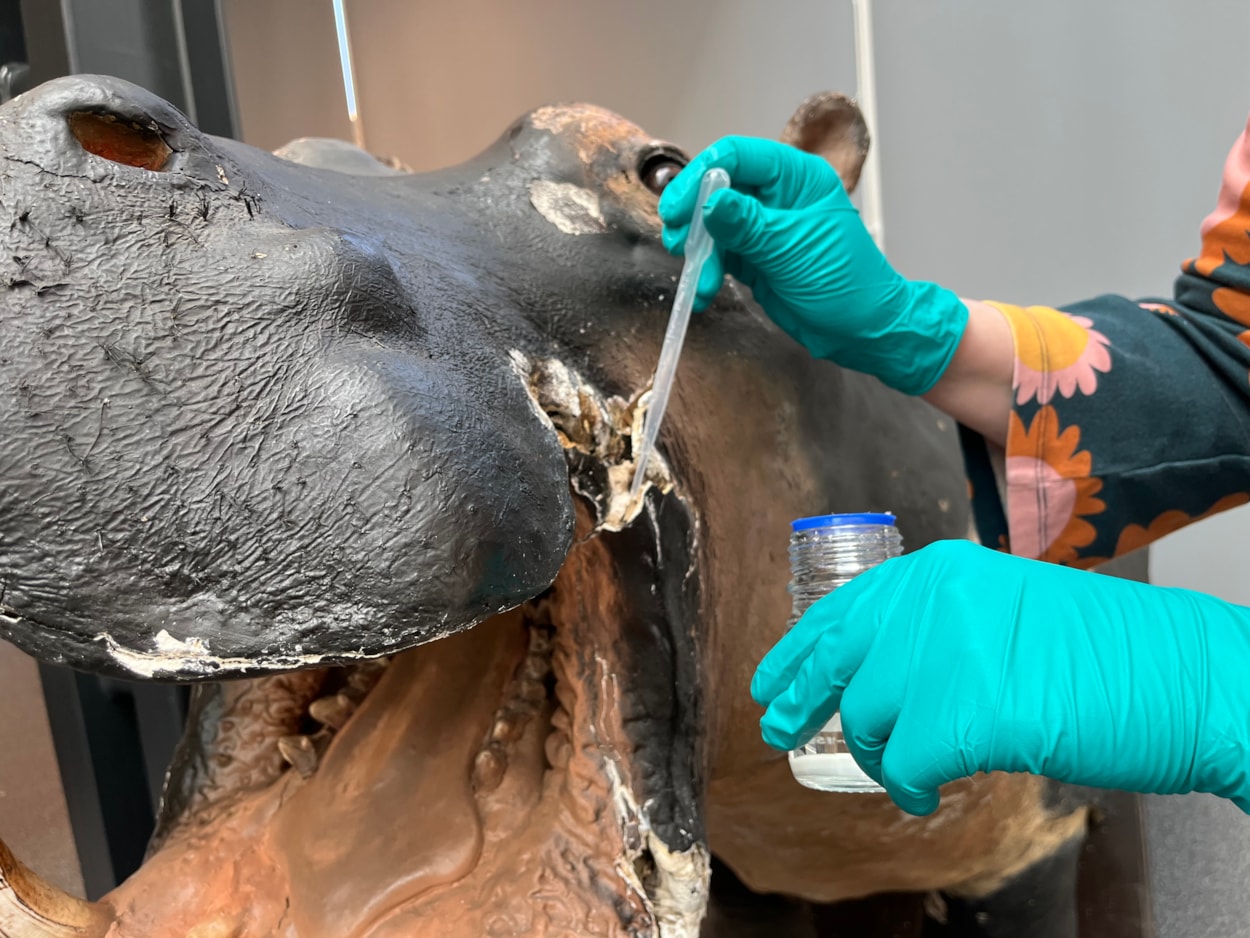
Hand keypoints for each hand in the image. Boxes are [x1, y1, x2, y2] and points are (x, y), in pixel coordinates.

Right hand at [658, 136, 968, 395]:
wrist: (861, 329)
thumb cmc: (846, 282)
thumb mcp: (793, 250)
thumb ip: (748, 225)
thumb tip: (710, 202)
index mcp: (796, 177)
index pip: (738, 156)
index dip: (702, 176)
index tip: (677, 207)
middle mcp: (776, 196)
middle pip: (717, 188)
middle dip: (693, 216)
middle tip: (677, 241)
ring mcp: (762, 227)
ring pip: (712, 224)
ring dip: (698, 250)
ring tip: (698, 277)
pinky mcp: (753, 257)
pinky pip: (718, 254)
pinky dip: (706, 270)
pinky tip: (703, 290)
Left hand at [751, 539, 1249, 815]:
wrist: (1193, 676)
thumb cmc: (1111, 655)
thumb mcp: (1005, 612)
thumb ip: (938, 628)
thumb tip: (872, 672)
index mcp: (942, 569)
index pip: (845, 609)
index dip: (800, 649)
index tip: (771, 678)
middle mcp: (934, 598)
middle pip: (838, 660)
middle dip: (800, 700)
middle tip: (777, 731)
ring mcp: (949, 652)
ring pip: (869, 719)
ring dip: (879, 754)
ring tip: (903, 769)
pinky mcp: (970, 711)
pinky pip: (907, 765)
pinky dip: (910, 788)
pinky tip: (925, 794)